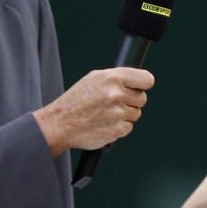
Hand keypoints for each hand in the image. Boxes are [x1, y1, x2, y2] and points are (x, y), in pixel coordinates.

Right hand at [34, 67, 154, 155]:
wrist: (60, 123)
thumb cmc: (77, 100)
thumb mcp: (94, 79)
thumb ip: (117, 78)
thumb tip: (137, 82)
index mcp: (112, 78)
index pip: (146, 79)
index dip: (144, 84)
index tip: (141, 87)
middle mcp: (116, 94)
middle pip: (142, 98)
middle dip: (132, 101)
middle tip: (116, 103)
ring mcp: (118, 113)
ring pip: (136, 114)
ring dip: (125, 115)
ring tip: (106, 114)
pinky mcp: (117, 129)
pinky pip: (129, 127)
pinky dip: (119, 127)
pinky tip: (105, 123)